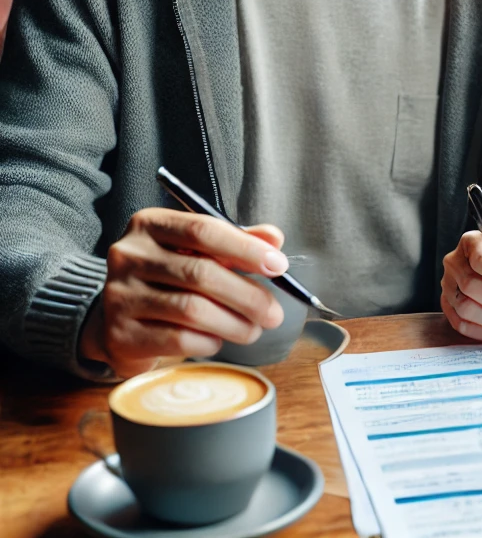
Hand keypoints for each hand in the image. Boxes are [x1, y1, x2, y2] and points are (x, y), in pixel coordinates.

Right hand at [78, 207, 289, 377]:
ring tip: (253, 330)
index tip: (278, 266)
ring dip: (233, 323)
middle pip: (201, 273)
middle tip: (273, 313)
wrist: (118, 319)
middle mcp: (128, 255)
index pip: (204, 230)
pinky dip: (208, 342)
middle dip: (247, 295)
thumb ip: (236, 240)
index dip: (246, 248)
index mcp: (150, 224)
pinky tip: (217, 341)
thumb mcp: (200, 250)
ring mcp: (119, 295)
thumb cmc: (168, 277)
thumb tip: (274, 240)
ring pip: (192, 309)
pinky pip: (177, 339)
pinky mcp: (119, 335)